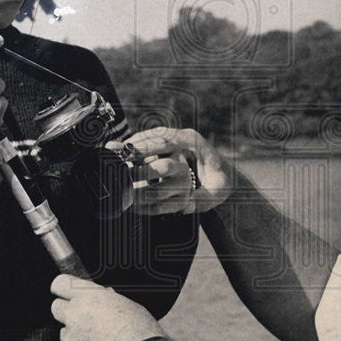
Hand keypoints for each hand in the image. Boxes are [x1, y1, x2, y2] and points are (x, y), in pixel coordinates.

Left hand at [50, 275, 163, 340]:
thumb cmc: (141, 332)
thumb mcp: (128, 305)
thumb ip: (107, 300)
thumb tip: (102, 298)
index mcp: (89, 296)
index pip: (60, 284)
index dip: (63, 288)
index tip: (67, 293)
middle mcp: (75, 315)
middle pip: (56, 308)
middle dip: (68, 311)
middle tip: (85, 317)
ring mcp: (71, 339)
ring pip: (65, 332)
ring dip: (75, 334)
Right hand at [107, 127, 231, 214]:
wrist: (226, 177)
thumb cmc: (221, 184)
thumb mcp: (217, 194)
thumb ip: (202, 199)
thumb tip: (186, 206)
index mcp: (195, 142)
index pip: (168, 140)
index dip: (148, 145)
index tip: (131, 152)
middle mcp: (184, 137)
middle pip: (155, 135)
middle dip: (135, 143)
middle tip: (116, 152)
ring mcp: (176, 139)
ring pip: (150, 136)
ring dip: (133, 144)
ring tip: (114, 153)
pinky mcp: (169, 145)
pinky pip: (150, 143)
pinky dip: (136, 149)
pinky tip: (123, 158)